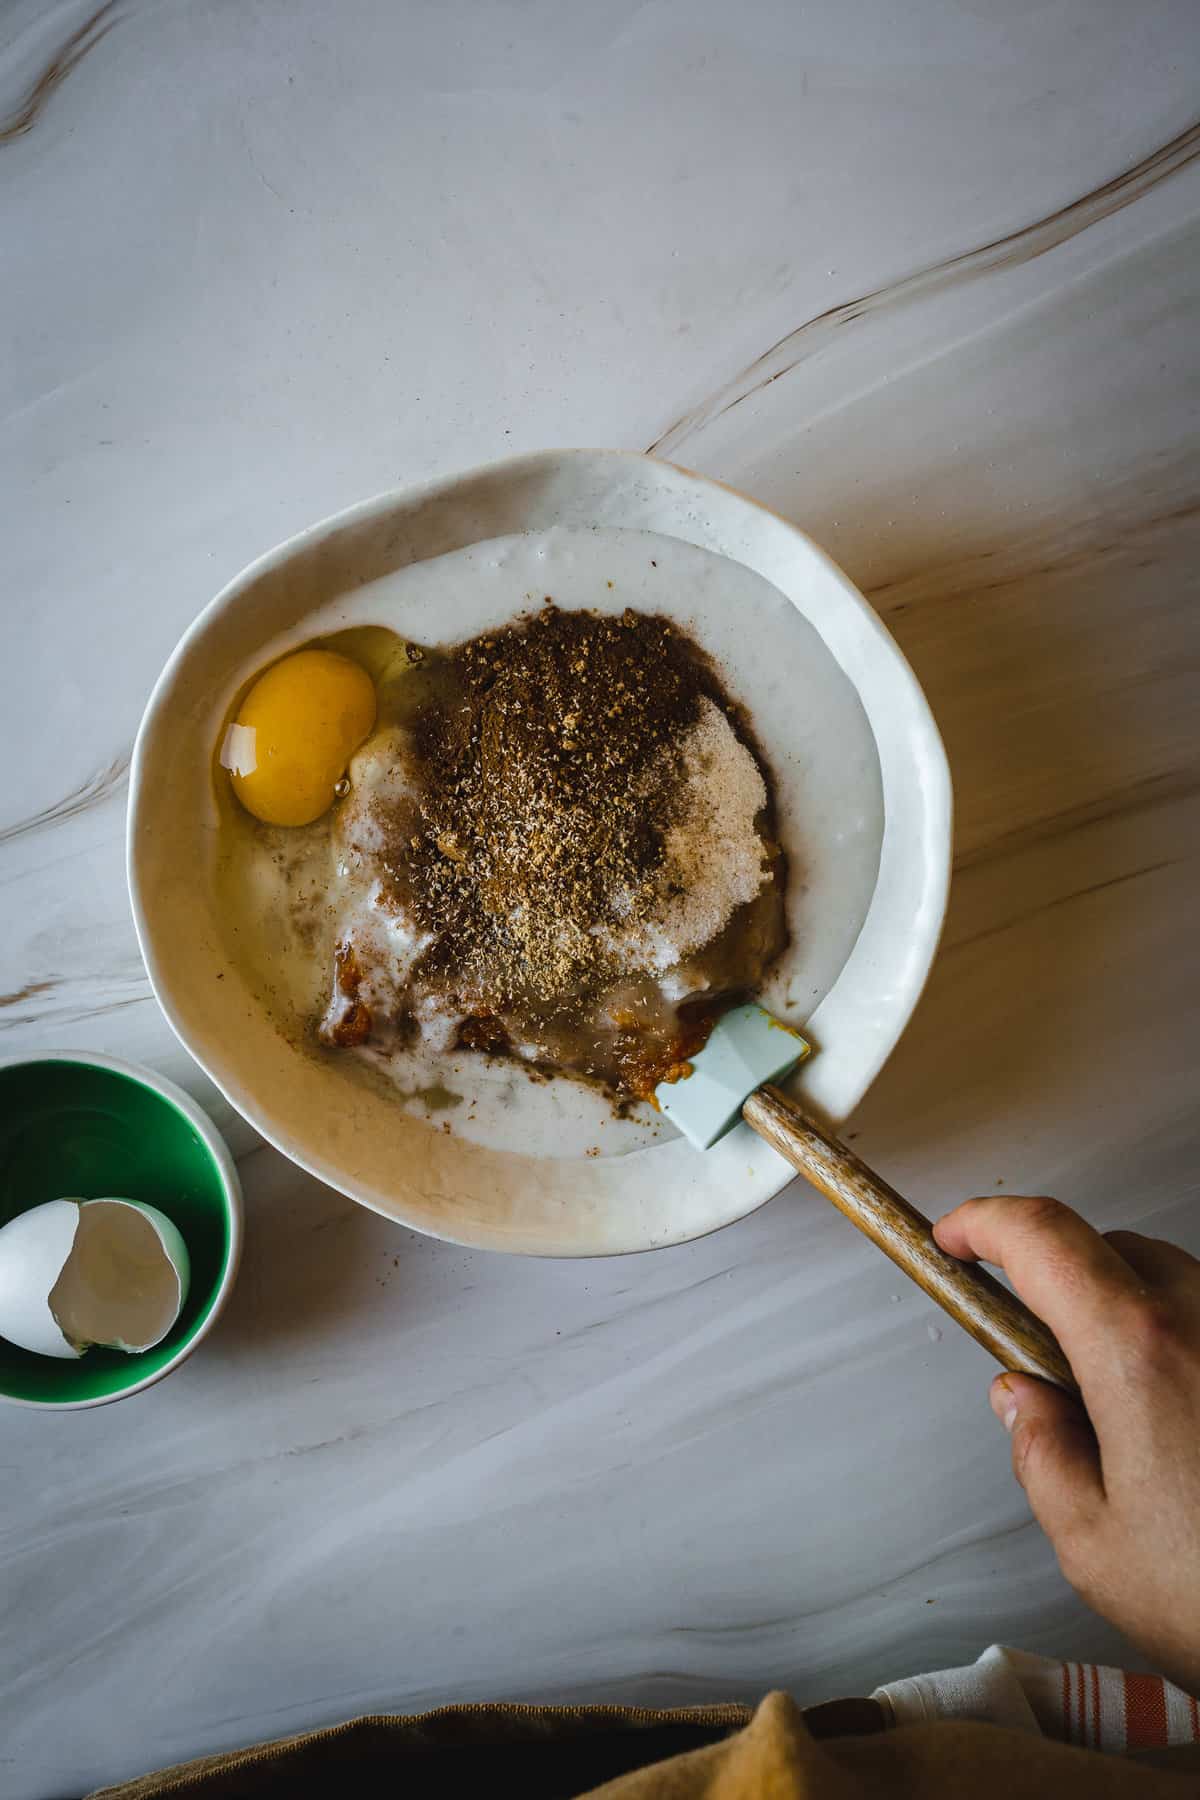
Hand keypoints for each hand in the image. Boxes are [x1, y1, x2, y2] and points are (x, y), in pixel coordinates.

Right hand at [934, 1195, 1199, 1693]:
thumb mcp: (1096, 1544)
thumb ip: (1042, 1454)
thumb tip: (1025, 1403)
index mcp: (1139, 1351)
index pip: (1042, 1237)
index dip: (984, 1223)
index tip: (955, 1236)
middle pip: (1111, 1248)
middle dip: (1058, 1279)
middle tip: (1038, 1354)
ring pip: (1173, 1282)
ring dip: (1129, 1313)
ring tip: (1124, 1410)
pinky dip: (1183, 1348)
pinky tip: (1185, 1428)